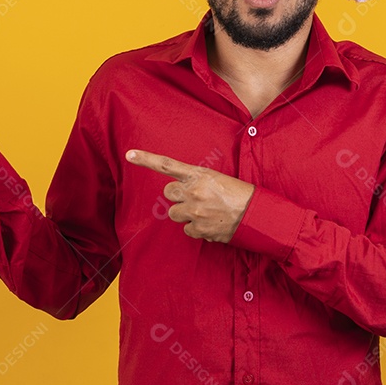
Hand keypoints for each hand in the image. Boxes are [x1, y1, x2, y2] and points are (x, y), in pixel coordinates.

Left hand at [126, 149, 253, 242]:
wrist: (256, 215)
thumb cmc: (240, 194)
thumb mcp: (218, 179)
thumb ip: (197, 182)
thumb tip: (184, 193)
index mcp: (199, 175)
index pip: (167, 165)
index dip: (146, 159)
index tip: (129, 154)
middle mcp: (193, 192)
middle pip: (168, 192)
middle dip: (178, 195)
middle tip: (194, 197)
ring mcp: (194, 211)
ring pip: (175, 213)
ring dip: (185, 212)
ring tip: (205, 211)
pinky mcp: (198, 229)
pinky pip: (187, 229)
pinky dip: (196, 228)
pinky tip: (211, 223)